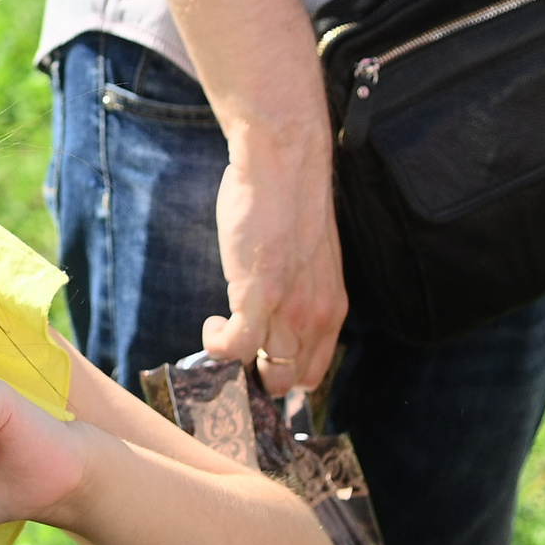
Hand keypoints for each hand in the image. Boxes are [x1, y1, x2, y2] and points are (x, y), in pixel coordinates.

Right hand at [202, 119, 345, 394]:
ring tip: (221, 332)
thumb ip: (296, 290)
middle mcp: (315, 318)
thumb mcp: (306, 259)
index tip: (254, 362)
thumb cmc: (288, 202)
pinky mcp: (258, 297)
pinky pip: (235, 348)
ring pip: (265, 375)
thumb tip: (270, 310)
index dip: (280, 376)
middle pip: (287, 382)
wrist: (284, 163)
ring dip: (236, 365)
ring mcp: (289, 311)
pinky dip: (217, 345)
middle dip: (256, 377)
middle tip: (232, 351)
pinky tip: (213, 322)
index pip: (310, 373)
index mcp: (330, 309)